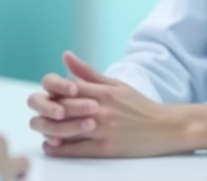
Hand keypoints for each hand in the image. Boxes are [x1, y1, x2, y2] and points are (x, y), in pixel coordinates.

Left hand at [29, 51, 185, 157]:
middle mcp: (101, 109)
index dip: (52, 90)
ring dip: (49, 130)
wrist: (165, 128)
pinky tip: (51, 146)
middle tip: (41, 112)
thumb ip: (89, 73)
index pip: (67, 87)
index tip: (48, 95)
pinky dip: (58, 148)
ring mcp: (103, 130)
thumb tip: (66, 56)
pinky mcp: (106, 149)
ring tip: (43, 130)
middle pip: (62, 107)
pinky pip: (75, 150)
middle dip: (47, 110)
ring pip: (65, 129)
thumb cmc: (139, 106)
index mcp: (103, 91)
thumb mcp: (116, 84)